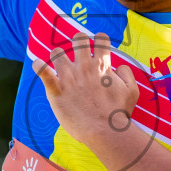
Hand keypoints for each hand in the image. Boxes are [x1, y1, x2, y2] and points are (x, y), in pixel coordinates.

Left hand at [32, 33, 137, 156]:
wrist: (105, 131)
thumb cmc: (119, 113)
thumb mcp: (132, 90)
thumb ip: (126, 74)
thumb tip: (118, 66)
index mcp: (102, 65)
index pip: (101, 39)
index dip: (100, 40)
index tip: (98, 48)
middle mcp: (85, 67)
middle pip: (78, 39)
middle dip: (78, 42)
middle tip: (78, 54)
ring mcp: (69, 77)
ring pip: (57, 52)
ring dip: (57, 56)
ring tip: (60, 66)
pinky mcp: (57, 90)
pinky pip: (43, 72)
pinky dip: (39, 66)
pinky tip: (38, 65)